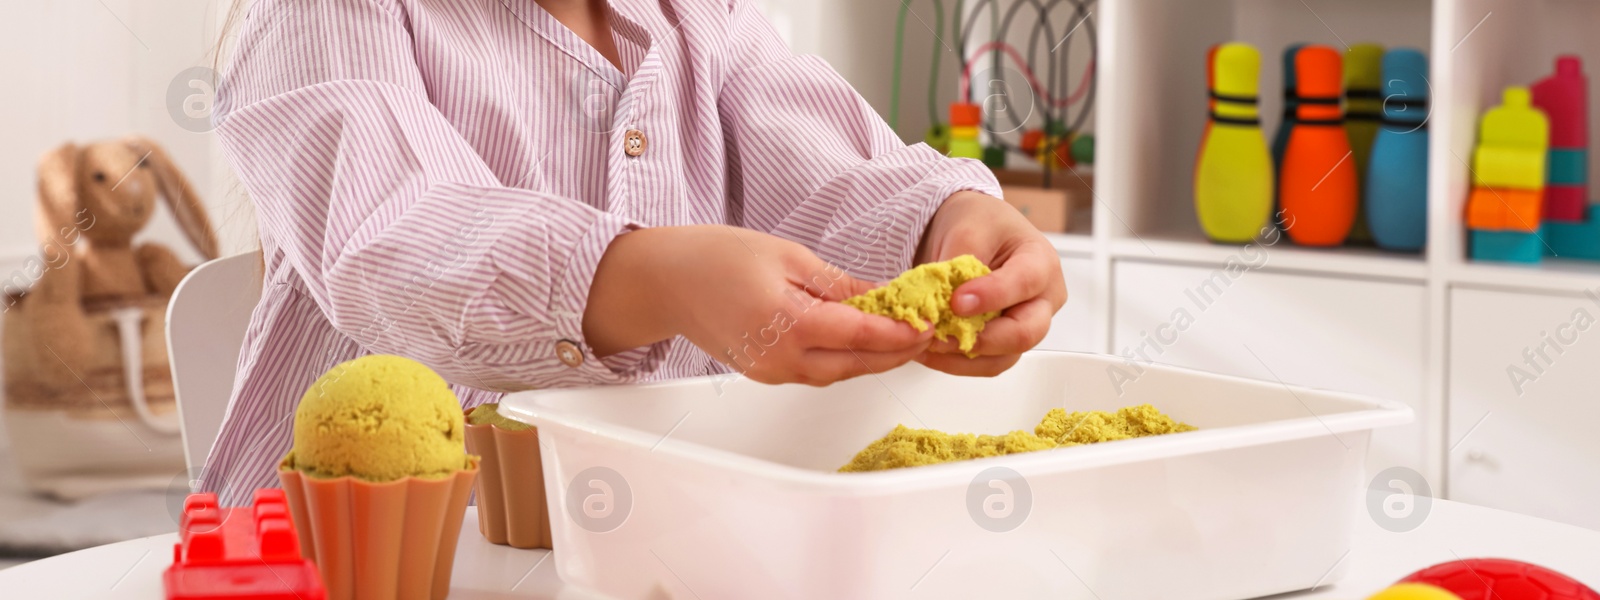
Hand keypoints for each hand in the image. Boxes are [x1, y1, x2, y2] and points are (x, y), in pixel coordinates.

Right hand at [584, 225, 932, 384]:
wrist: (665, 281)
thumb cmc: (717, 258)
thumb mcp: (788, 255)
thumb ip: (838, 284)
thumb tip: (883, 297)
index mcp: (788, 323)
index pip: (861, 335)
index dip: (900, 332)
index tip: (928, 322)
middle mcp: (780, 358)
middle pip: (855, 364)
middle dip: (896, 352)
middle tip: (928, 334)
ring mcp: (771, 371)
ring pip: (837, 374)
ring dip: (872, 360)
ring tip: (904, 339)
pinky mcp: (764, 373)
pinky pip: (815, 372)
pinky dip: (844, 360)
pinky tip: (862, 343)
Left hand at [914, 192, 1067, 375]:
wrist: (972, 232)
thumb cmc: (980, 223)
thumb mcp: (968, 228)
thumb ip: (958, 263)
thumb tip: (942, 303)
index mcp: (1041, 262)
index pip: (1025, 284)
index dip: (992, 296)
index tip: (957, 302)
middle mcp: (1042, 299)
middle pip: (1024, 333)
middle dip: (981, 339)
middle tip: (941, 334)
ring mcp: (1025, 324)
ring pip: (1003, 357)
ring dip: (962, 357)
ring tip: (927, 345)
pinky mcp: (1003, 341)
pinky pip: (984, 362)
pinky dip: (955, 361)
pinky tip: (928, 350)